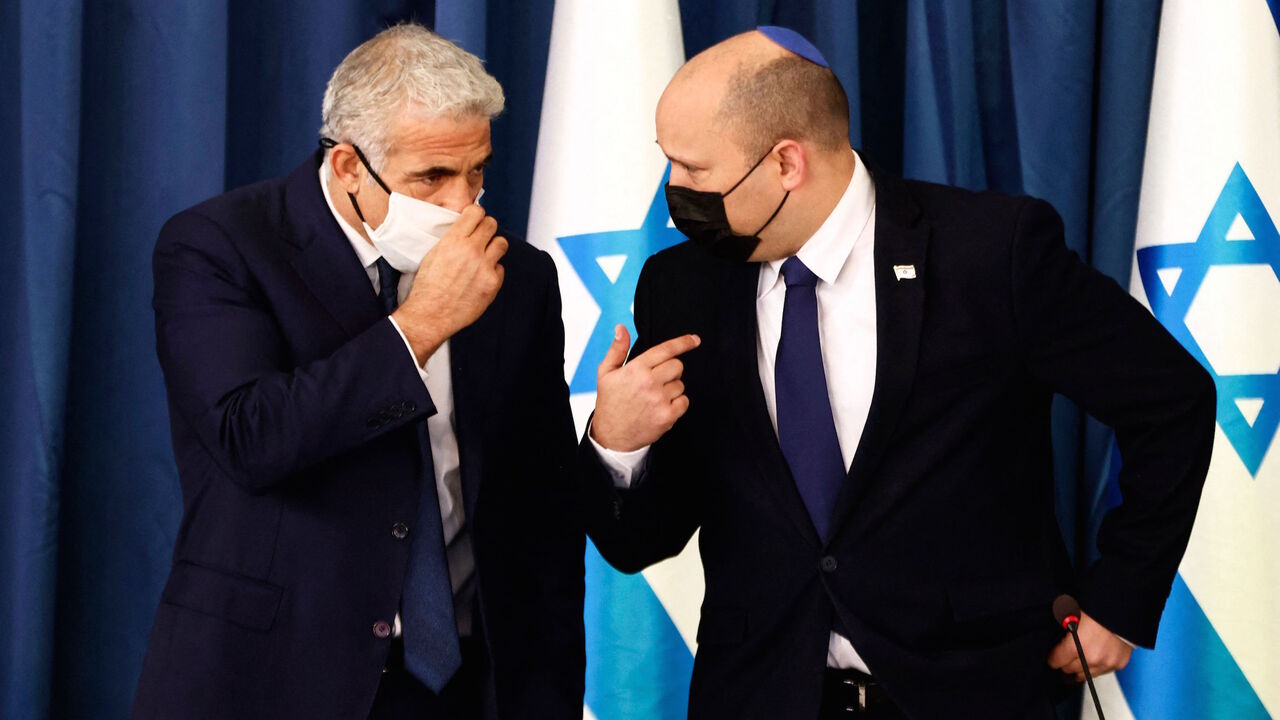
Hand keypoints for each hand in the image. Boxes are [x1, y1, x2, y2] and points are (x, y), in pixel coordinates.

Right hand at [392, 205, 506, 362]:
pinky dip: (493, 271)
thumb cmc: (427, 287)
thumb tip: (465, 230)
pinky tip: (481, 278)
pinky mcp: (492, 283)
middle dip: (487, 228)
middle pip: (492, 224)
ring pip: (502, 243)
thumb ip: (451, 240)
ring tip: (485, 255)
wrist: (430, 314)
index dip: (477, 214)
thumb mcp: (433, 254)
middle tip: (482, 237)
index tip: (475, 219)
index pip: (476, 212)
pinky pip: (500, 268)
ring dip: (494, 246)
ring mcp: (484, 267)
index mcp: (453, 240)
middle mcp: (471, 250)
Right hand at [591, 326, 699, 451]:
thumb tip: (622, 328)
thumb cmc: (610, 402)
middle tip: (655, 380)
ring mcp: (660, 400)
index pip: (666, 350)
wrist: (612, 435)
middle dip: (670, 370)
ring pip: (681, 384)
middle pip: (677, 366)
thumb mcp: (606, 372)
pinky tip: (661, 406)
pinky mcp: (667, 416)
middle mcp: (649, 383)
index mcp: (636, 369)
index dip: (683, 342)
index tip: (695, 339)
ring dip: (672, 388)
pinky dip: (677, 403)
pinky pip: (684, 401)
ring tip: (654, 397)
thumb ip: (617, 349)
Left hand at [1047, 611, 1132, 682]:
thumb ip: (1062, 627)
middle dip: (1066, 662)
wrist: (1125, 609)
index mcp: (1074, 646)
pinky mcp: (1119, 664)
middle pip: (1070, 670)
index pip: (1056, 661)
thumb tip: (1058, 635)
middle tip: (1066, 656)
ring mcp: (1106, 663)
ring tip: (1079, 659)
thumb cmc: (1097, 607)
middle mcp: (1090, 659)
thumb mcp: (1071, 613)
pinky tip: (1096, 657)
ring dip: (1081, 668)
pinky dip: (1098, 666)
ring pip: (1086, 675)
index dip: (1052, 657)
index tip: (1053, 656)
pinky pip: (1103, 671)